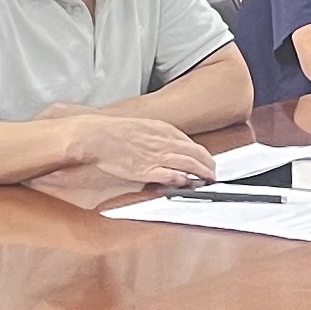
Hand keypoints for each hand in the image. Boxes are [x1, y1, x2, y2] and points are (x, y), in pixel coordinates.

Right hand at [58, 113, 219, 188]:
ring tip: (208, 180)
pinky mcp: (148, 170)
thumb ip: (158, 135)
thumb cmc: (115, 132)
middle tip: (213, 173)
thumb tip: (167, 144)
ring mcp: (157, 156)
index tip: (206, 161)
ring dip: (203, 173)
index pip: (191, 143)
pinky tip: (187, 183)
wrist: (98, 136)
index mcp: (164, 130)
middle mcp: (165, 142)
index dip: (203, 154)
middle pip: (197, 154)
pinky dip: (183, 180)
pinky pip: (172, 175)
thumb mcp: (142, 126)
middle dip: (209, 165)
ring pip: (190, 164)